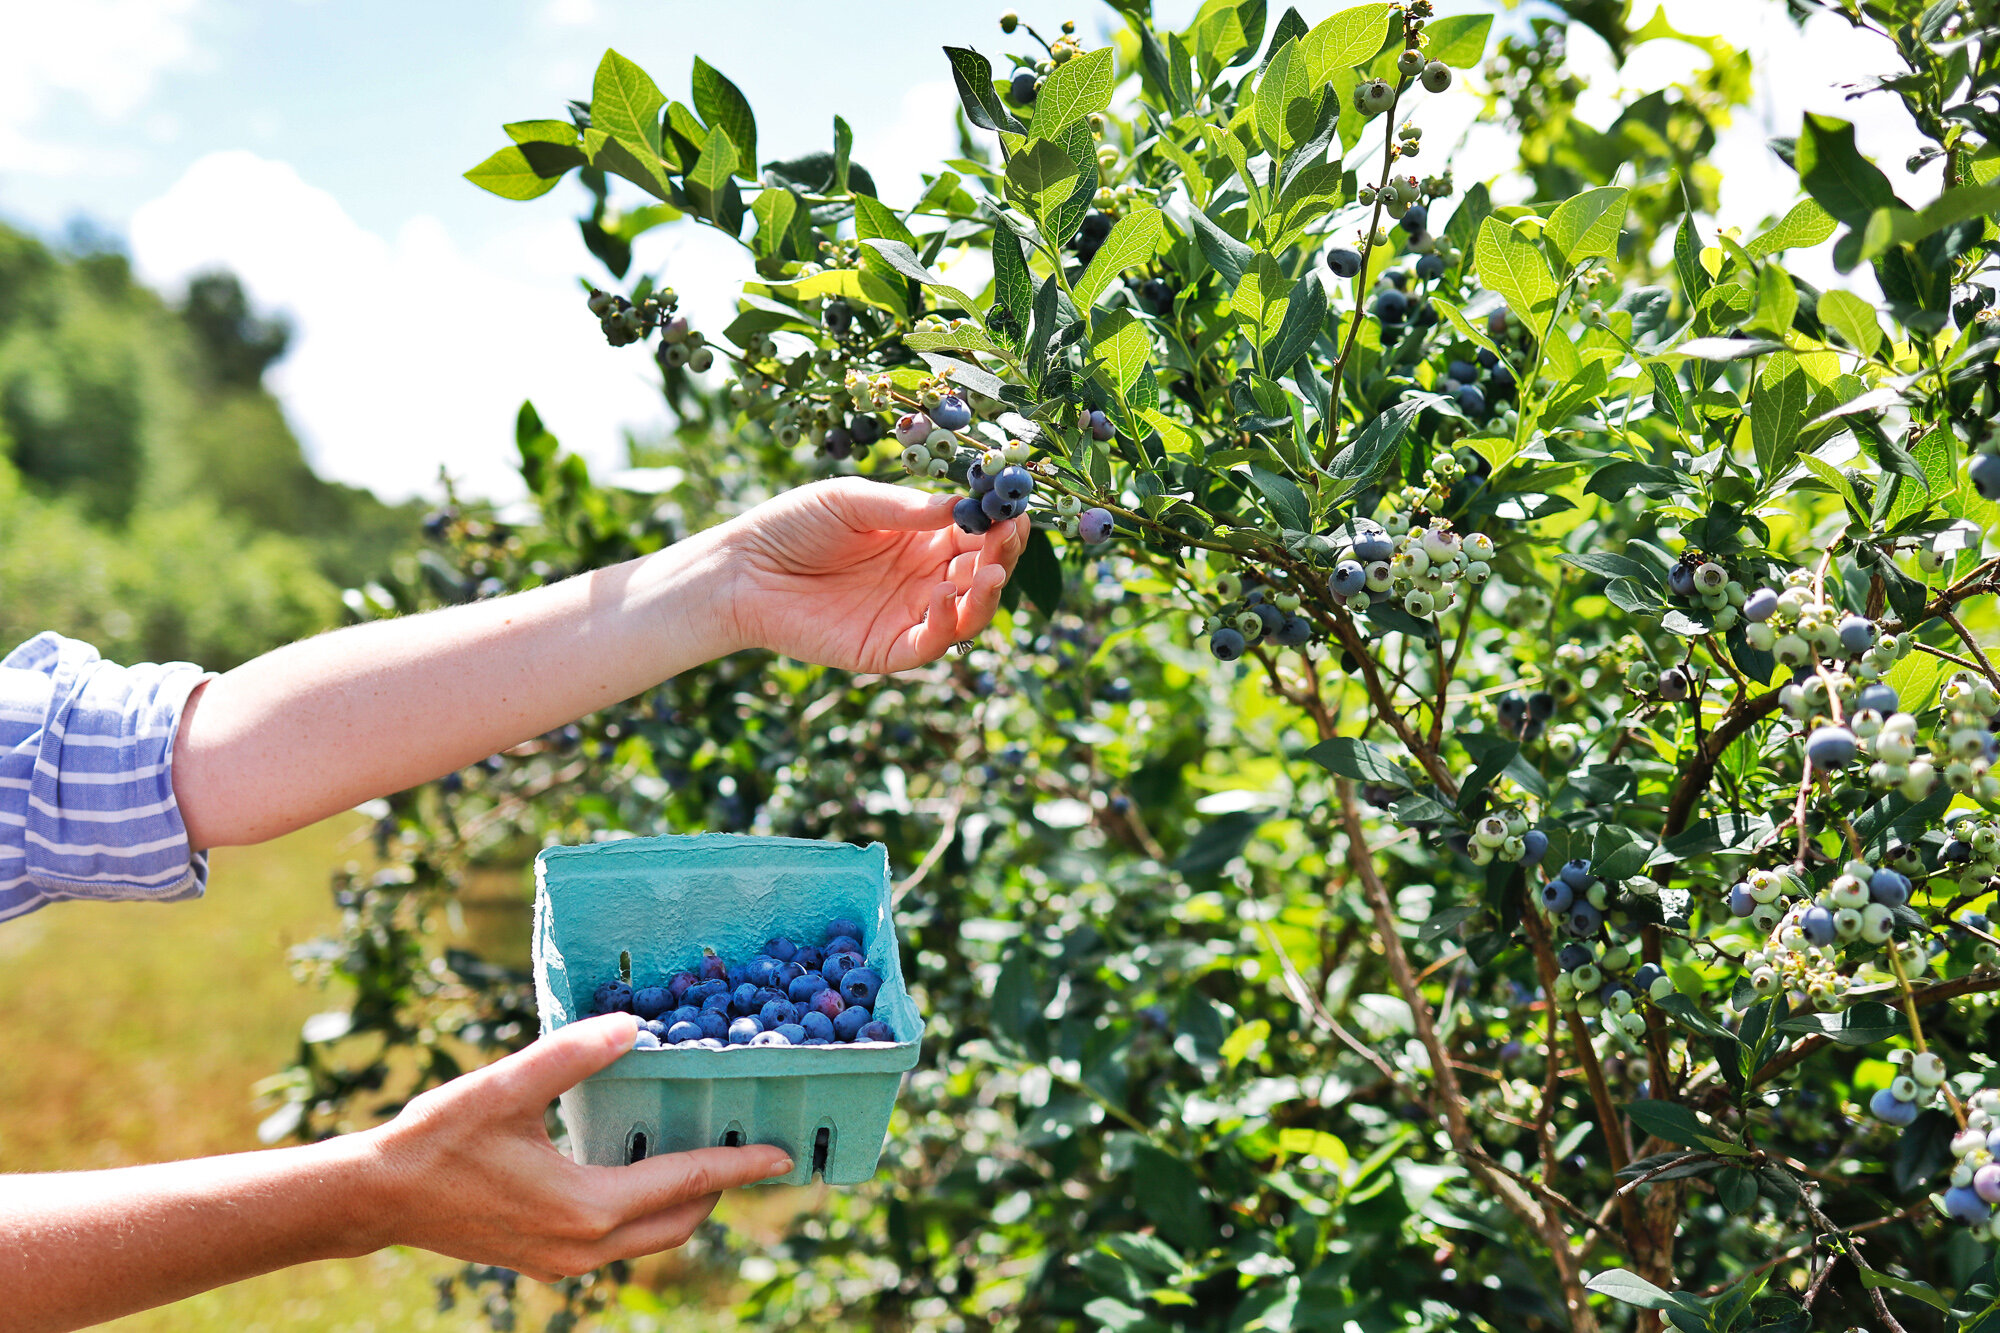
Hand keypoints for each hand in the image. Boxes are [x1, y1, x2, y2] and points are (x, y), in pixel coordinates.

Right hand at [370, 1014, 791, 1280]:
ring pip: (651, 1237)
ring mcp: (565, 1261)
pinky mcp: (546, 1260)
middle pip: (679, 1222)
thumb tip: (631, 1024)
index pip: (685, 1183)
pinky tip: (644, 1168)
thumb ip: (570, 1055)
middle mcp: (584, 1248)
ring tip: (708, 1154)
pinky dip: (646, 1209)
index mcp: (586, 1208)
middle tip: (752, 1146)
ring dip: (684, 1201)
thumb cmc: (437, 1139)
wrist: (377, 1198)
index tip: (783, 1153)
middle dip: (720, 1187)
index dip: (737, 1164)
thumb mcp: (504, 1087)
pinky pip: (620, 1240)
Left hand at [718, 477, 1027, 672]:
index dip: (999, 524)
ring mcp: (908, 615)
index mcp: (920, 538)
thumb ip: (905, 509)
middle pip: (982, 572)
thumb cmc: (793, 525)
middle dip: (1002, 555)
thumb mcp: (851, 502)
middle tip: (1011, 536)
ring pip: (968, 613)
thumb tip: (961, 506)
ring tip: (991, 571)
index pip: (976, 534)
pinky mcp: (887, 649)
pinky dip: (945, 624)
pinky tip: (943, 597)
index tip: (1016, 509)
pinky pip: (931, 643)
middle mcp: (923, 577)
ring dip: (988, 594)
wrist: (743, 570)